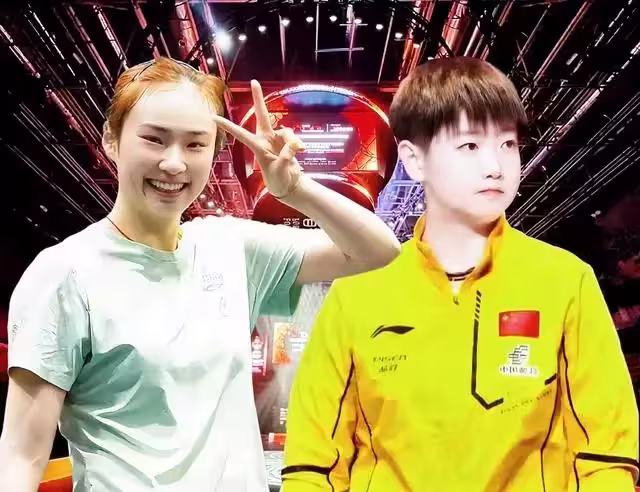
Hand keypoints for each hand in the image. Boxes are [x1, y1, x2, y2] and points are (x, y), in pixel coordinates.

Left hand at [212, 80, 304, 198]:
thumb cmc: (278, 180)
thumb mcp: (279, 170)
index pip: (240, 134)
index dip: (228, 126)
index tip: (214, 117)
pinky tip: (302, 151)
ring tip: (298, 152)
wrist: (290, 184)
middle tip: (254, 82)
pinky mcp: (289, 142)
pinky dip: (299, 144)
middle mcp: (266, 139)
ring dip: (292, 141)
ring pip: (287, 132)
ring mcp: (278, 139)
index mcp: (257, 147)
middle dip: (259, 98)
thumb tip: (294, 145)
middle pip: (262, 115)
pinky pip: (295, 138)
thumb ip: (286, 157)